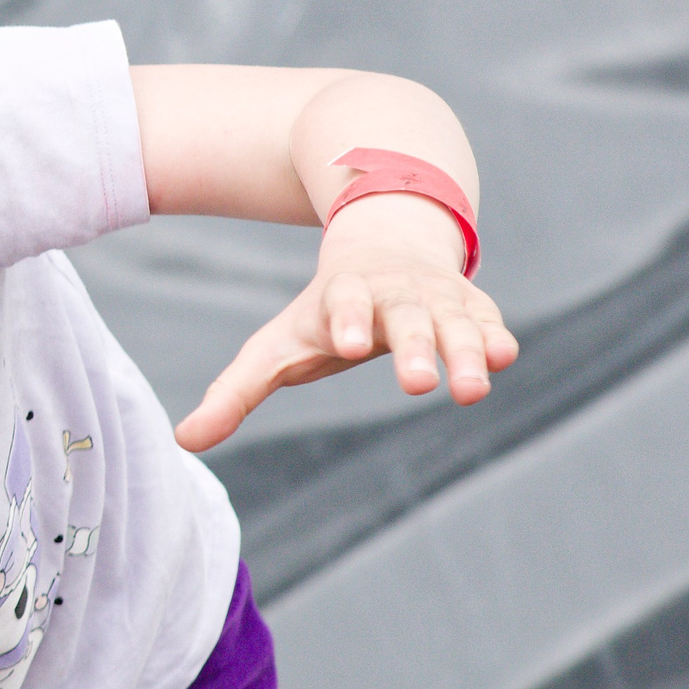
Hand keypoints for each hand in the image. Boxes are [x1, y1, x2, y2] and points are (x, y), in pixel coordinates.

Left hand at [175, 192, 516, 451]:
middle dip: (414, 348)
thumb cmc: (321, 315)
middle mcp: (394, 293)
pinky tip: (504, 358)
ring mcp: (436, 296)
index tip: (345, 346)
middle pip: (406, 318)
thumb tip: (184, 441)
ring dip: (465, 352)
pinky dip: (495, 336)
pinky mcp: (471, 307)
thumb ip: (235, 393)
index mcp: (342, 296)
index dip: (346, 322)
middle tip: (415, 385)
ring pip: (455, 321)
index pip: (344, 305)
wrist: (383, 248)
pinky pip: (487, 319)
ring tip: (473, 388)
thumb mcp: (273, 348)